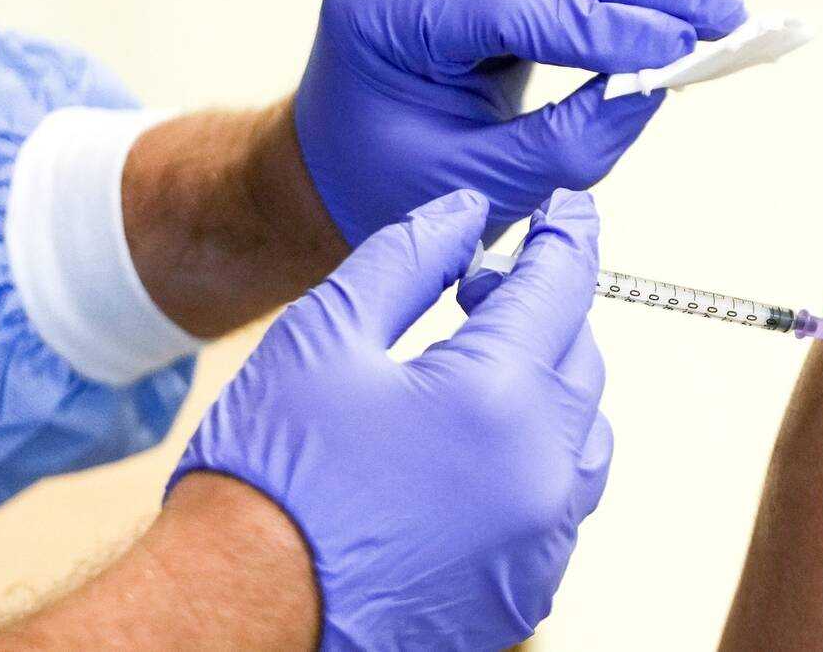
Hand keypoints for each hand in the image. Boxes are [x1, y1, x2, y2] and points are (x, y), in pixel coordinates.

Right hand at [169, 188, 610, 648]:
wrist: (236, 610)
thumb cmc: (267, 482)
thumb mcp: (323, 335)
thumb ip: (408, 258)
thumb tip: (463, 217)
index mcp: (494, 400)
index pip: (562, 287)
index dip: (566, 236)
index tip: (568, 211)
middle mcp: (538, 476)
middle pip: (580, 357)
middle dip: (541, 310)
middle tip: (481, 290)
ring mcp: (540, 543)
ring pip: (585, 433)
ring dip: (548, 385)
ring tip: (477, 369)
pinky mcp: (526, 589)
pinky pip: (562, 502)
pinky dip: (536, 458)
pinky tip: (473, 448)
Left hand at [295, 0, 745, 244]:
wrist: (336, 158)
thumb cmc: (388, 180)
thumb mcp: (480, 181)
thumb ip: (569, 142)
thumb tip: (655, 86)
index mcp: (375, 11)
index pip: (511, 1)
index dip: (606, 25)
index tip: (682, 51)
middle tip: (727, 15)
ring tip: (711, 10)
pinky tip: (662, 1)